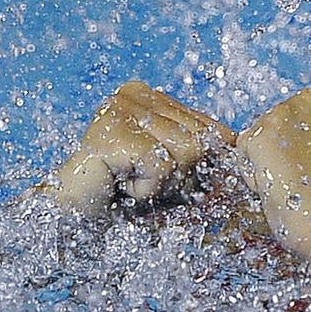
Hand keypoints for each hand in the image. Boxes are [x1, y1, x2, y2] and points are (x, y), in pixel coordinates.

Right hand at [37, 81, 235, 213]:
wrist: (68, 218)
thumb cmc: (120, 196)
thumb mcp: (169, 168)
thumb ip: (200, 153)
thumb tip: (242, 148)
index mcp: (151, 95)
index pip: (210, 127)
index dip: (199, 165)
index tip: (159, 176)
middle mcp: (135, 92)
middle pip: (201, 139)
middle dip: (181, 175)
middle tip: (140, 183)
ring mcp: (120, 108)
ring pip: (185, 152)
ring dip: (161, 185)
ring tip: (128, 183)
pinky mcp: (112, 132)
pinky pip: (162, 166)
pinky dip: (146, 190)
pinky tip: (119, 187)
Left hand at [237, 78, 310, 270]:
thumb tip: (304, 127)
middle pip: (291, 115)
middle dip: (291, 143)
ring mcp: (294, 108)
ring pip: (266, 130)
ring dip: (273, 155)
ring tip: (298, 184)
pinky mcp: (265, 130)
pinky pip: (245, 150)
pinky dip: (253, 172)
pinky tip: (279, 188)